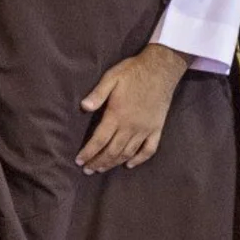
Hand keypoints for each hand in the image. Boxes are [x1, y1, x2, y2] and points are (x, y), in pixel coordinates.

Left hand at [75, 44, 189, 174]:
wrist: (160, 69)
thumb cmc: (132, 72)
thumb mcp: (111, 77)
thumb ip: (97, 94)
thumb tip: (83, 107)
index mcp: (117, 115)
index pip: (99, 140)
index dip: (88, 152)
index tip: (79, 161)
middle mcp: (131, 126)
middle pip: (112, 150)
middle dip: (98, 162)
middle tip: (87, 169)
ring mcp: (145, 129)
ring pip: (128, 153)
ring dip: (114, 163)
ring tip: (102, 169)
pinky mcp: (157, 129)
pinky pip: (148, 150)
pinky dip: (139, 160)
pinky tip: (129, 165)